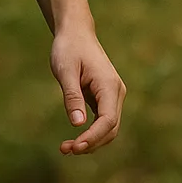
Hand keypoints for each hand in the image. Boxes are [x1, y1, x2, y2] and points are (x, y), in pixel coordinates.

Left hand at [51, 28, 125, 154]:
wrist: (76, 32)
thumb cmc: (69, 48)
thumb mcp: (65, 71)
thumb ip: (72, 96)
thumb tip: (78, 124)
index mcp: (109, 85)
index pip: (108, 120)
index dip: (93, 137)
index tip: (75, 146)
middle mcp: (116, 92)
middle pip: (111, 129)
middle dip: (91, 143)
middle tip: (65, 149)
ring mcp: (113, 96)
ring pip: (108, 128)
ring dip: (90, 141)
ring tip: (65, 148)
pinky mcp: (105, 98)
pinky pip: (102, 122)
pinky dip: (90, 133)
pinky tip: (74, 139)